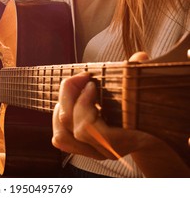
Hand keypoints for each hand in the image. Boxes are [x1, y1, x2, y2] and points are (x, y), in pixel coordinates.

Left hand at [51, 52, 189, 175]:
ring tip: (72, 92)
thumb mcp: (144, 91)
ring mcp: (94, 152)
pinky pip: (61, 139)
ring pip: (61, 136)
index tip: (92, 84)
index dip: (83, 104)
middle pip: (72, 126)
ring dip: (62, 109)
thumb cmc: (146, 107)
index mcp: (125, 138)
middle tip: (81, 79)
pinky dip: (58, 120)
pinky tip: (68, 104)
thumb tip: (139, 57)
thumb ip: (140, 75)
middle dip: (70, 96)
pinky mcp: (84, 150)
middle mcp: (107, 150)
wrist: (150, 134)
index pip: (88, 129)